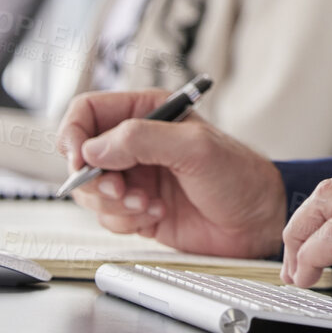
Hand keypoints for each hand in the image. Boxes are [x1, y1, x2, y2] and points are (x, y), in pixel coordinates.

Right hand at [57, 88, 285, 257]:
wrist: (257, 221)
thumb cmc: (240, 175)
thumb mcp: (195, 148)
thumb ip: (143, 139)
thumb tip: (94, 148)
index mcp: (147, 112)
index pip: (88, 111)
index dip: (74, 134)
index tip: (79, 159)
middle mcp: (136, 143)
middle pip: (80, 155)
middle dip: (95, 178)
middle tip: (120, 190)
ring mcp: (135, 177)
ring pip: (90, 191)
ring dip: (113, 203)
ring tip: (148, 204)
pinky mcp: (137, 209)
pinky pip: (107, 217)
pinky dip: (125, 220)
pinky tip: (157, 214)